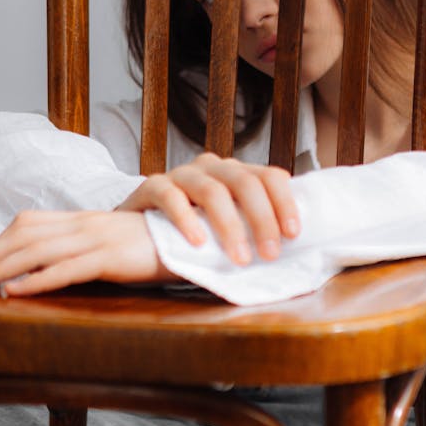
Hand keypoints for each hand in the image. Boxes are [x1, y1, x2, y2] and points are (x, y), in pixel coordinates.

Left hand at [0, 210, 176, 295]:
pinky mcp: (110, 257)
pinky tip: (15, 291)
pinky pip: (67, 268)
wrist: (193, 240)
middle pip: (23, 237)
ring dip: (0, 269)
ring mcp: (96, 238)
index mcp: (81, 220)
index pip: (26, 225)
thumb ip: (78, 250)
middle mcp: (83, 224)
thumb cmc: (151, 247)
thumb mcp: (109, 244)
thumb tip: (41, 270)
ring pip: (36, 251)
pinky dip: (37, 280)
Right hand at [116, 153, 299, 264]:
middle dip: (262, 219)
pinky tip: (197, 242)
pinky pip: (170, 197)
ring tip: (239, 259)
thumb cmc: (191, 235)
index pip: (270, 176)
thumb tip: (293, 252)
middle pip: (245, 183)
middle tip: (269, 254)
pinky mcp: (151, 186)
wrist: (133, 232)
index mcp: (236, 173)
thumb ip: (252, 229)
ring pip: (212, 191)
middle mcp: (211, 167)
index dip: (284, 203)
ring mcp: (181, 174)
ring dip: (230, 226)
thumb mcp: (226, 229)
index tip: (293, 235)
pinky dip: (187, 220)